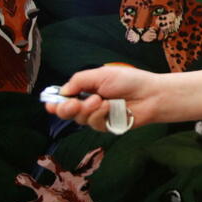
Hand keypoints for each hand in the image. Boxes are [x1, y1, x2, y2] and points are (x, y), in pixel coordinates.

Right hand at [43, 65, 160, 131]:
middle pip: (66, 112)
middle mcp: (88, 104)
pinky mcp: (106, 126)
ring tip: (101, 100)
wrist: (151, 94)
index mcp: (86, 89)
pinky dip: (100, 114)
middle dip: (66, 109)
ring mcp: (97, 116)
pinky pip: (94, 124)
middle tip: (73, 104)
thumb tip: (62, 91)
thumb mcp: (101, 75)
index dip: (54, 102)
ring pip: (79, 119)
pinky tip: (110, 107)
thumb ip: (79, 81)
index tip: (50, 104)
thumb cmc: (130, 81)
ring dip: (88, 109)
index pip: (64, 98)